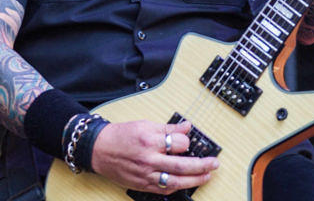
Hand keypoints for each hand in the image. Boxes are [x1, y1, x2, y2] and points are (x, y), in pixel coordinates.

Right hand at [90, 119, 218, 193]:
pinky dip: (178, 187)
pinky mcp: (142, 185)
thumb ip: (168, 128)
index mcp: (149, 141)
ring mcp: (146, 175)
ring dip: (194, 180)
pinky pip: (164, 189)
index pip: (178, 143)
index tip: (188, 140)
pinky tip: (187, 184)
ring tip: (206, 176)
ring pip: (175, 181)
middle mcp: (149, 160)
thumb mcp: (145, 125)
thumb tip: (187, 127)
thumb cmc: (121, 136)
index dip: (187, 141)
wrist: (99, 150)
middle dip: (202, 165)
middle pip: (182, 165)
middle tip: (214, 164)